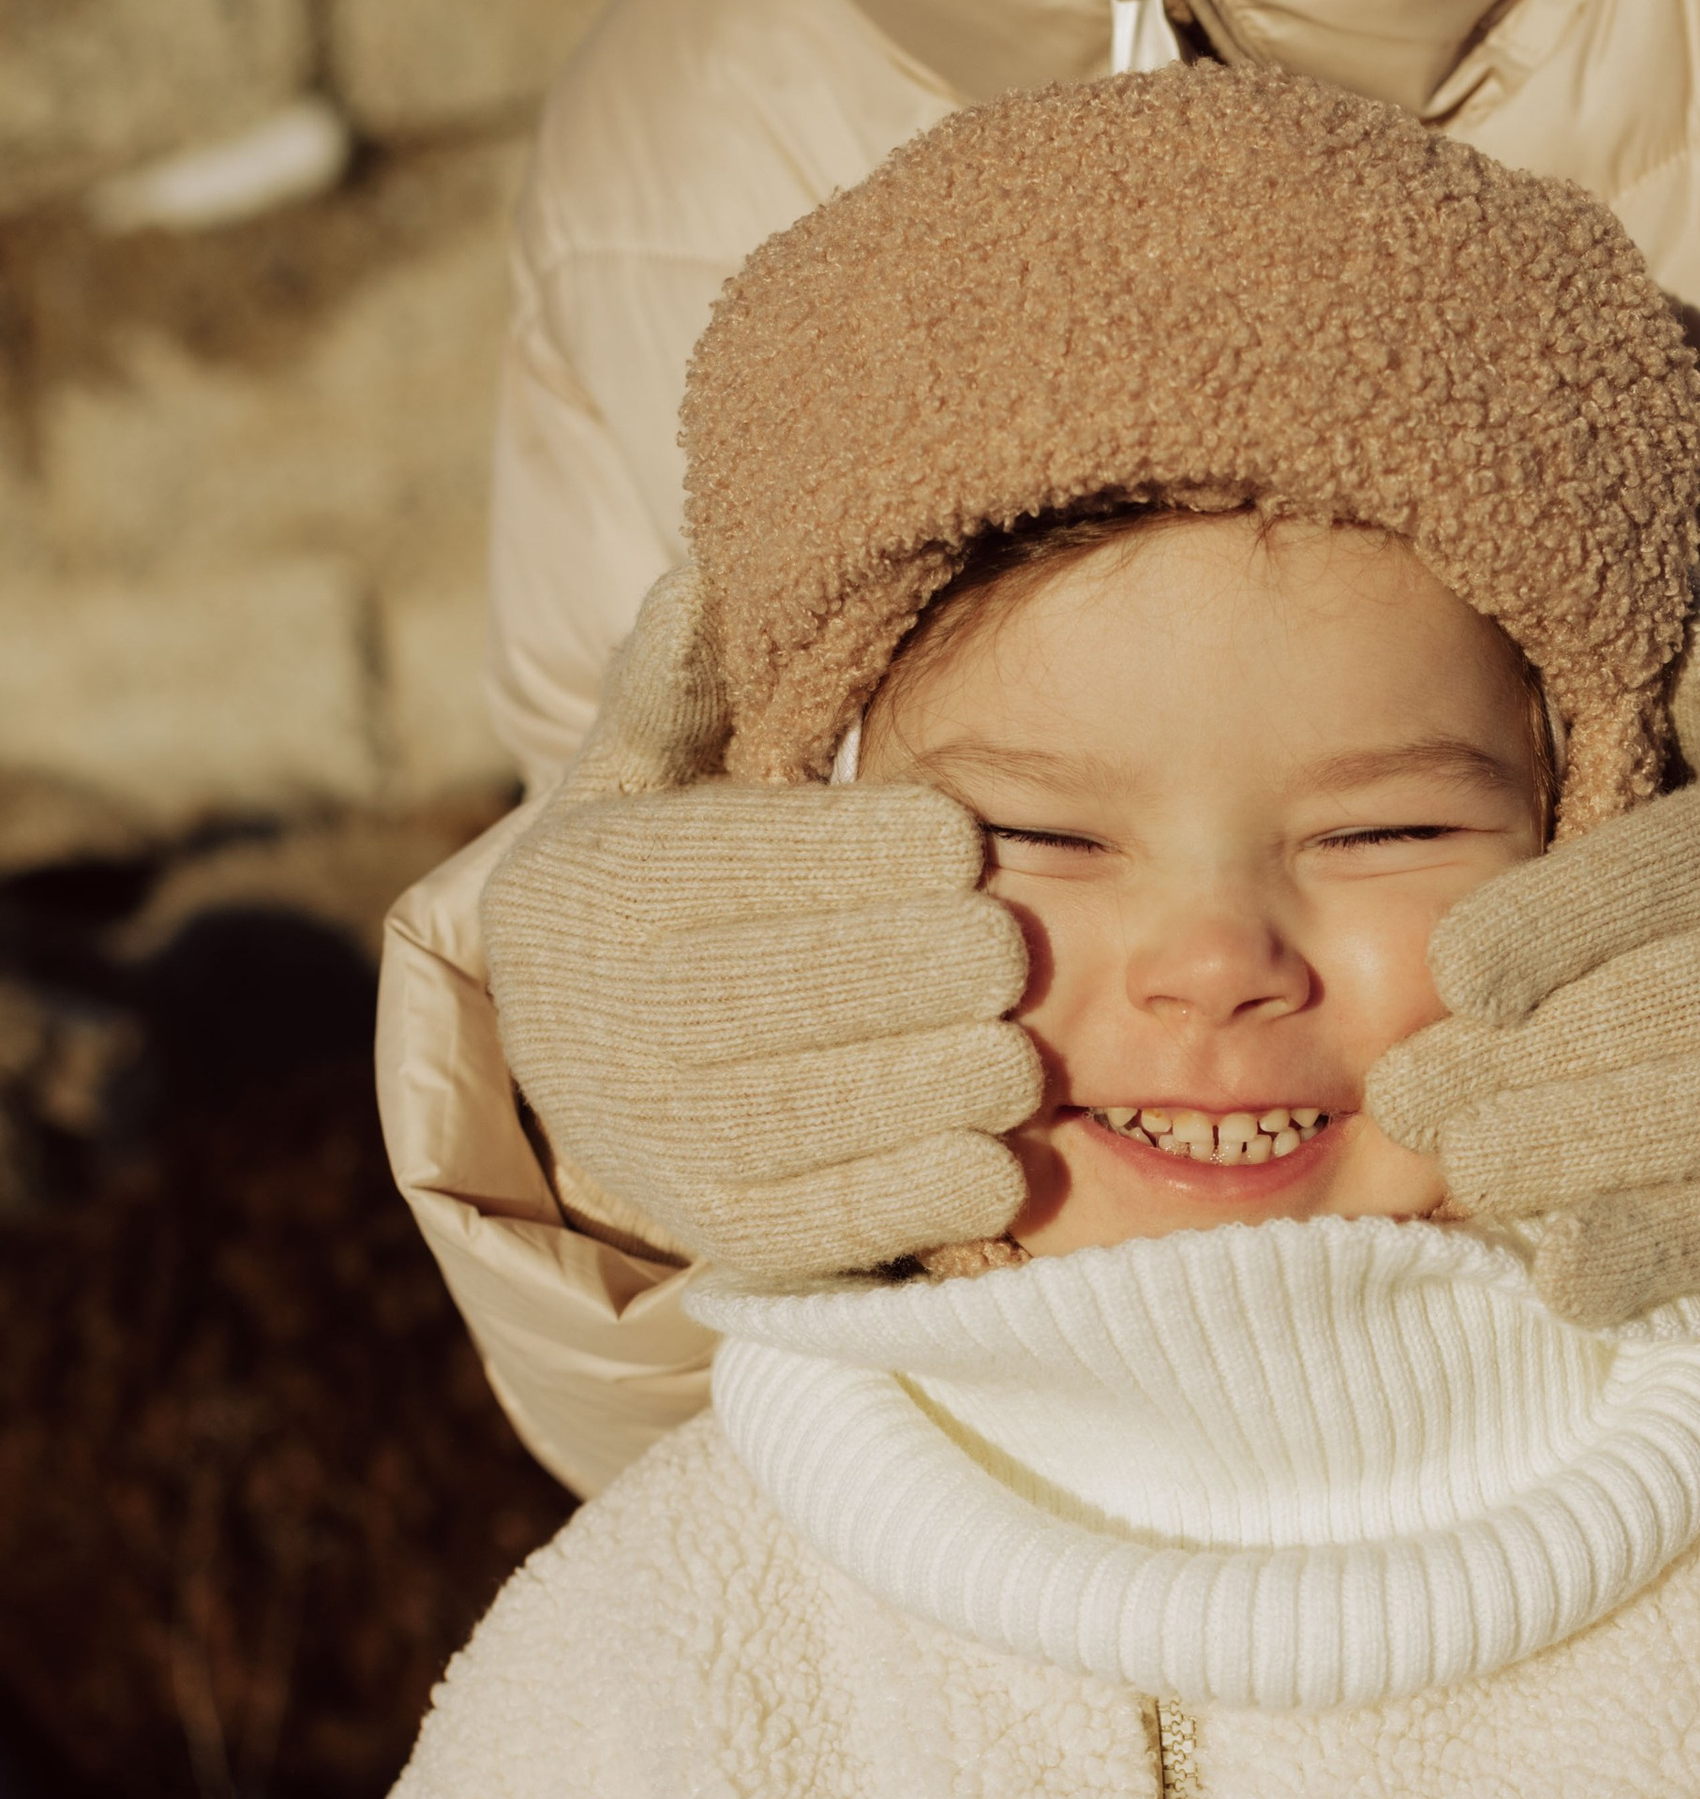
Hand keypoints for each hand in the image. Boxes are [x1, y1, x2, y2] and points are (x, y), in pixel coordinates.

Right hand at [481, 566, 1042, 1284]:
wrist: (582, 1089)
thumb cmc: (655, 901)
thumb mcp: (636, 780)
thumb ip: (680, 680)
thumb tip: (714, 560)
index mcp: (598, 892)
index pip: (764, 859)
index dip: (884, 851)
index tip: (961, 845)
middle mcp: (610, 1023)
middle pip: (816, 984)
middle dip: (935, 964)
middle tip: (1006, 952)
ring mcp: (665, 1144)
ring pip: (840, 1106)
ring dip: (954, 1078)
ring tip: (1018, 1054)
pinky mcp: (726, 1238)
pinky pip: (850, 1216)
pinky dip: (939, 1184)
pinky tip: (999, 1148)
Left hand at [1366, 577, 1699, 1324]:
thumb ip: (1693, 696)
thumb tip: (1669, 592)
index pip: (1637, 884)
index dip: (1537, 935)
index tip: (1455, 978)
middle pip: (1633, 1020)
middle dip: (1501, 1070)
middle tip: (1406, 1098)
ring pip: (1670, 1126)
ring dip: (1548, 1156)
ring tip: (1463, 1162)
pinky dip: (1635, 1254)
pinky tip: (1559, 1258)